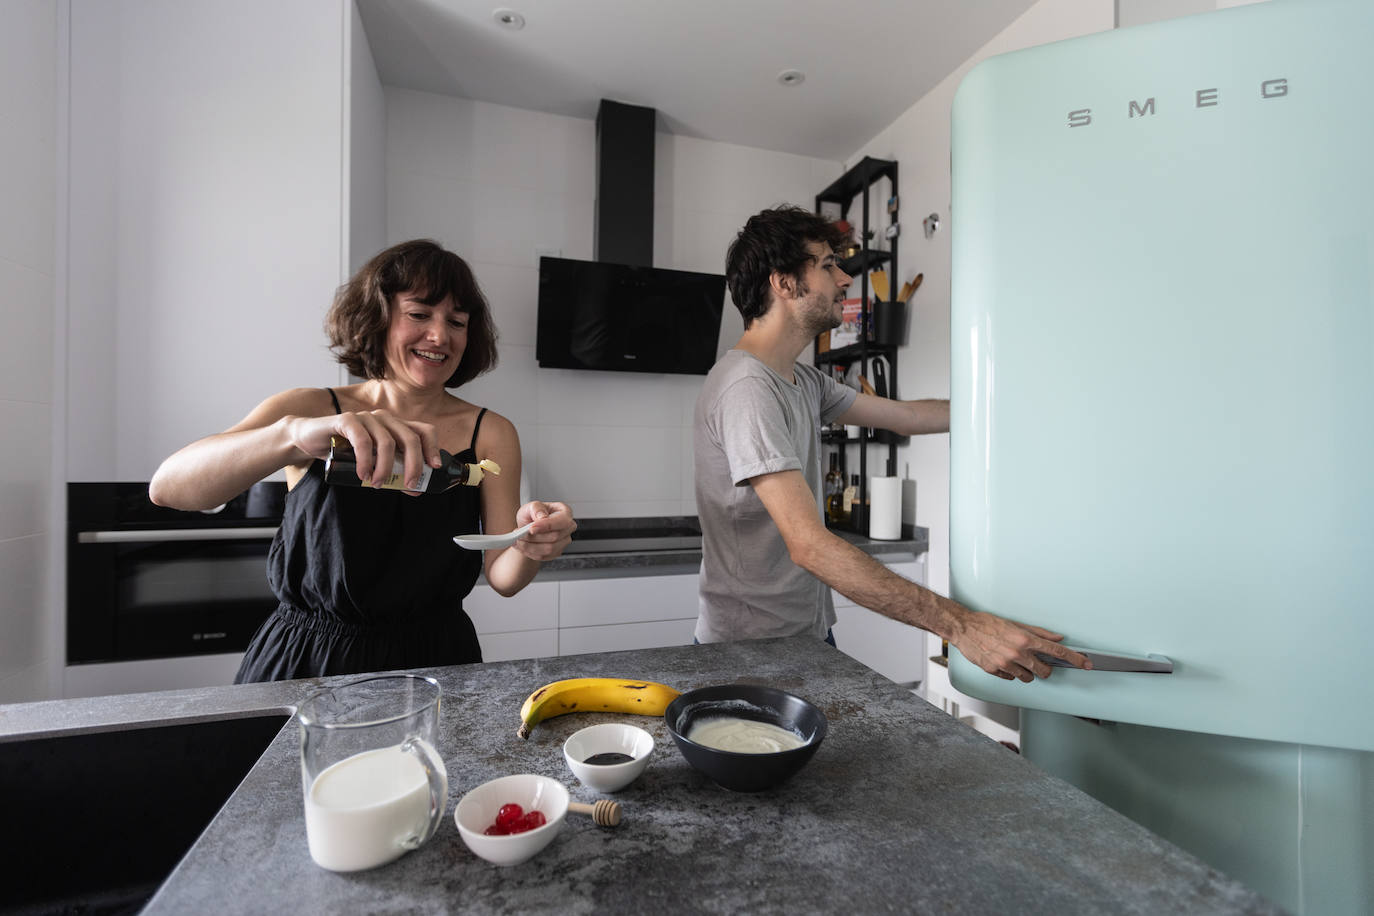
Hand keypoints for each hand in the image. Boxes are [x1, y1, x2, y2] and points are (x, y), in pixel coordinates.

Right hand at [286, 410, 439, 489]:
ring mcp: (366, 418)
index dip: (433, 447)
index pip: (423, 430)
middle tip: (410, 485)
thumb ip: (392, 471)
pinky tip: (363, 474)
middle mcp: (384, 419)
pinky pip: (362, 440)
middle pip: (409, 438)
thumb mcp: (374, 462)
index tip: (434, 468)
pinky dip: (366, 460)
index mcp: (395, 427)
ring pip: (387, 441)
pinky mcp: (346, 420)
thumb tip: (415, 489)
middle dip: (414, 464)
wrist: (310, 439)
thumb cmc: (345, 452)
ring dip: (386, 467)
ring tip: (379, 484)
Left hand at [512, 501, 576, 560]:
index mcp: (565, 512)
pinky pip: (543, 556)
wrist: (527, 528)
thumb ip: (536, 508)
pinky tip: (522, 546)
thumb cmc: (532, 515)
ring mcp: (563, 541)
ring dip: (530, 546)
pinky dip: (530, 552)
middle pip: (555, 537)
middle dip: (534, 537)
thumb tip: (542, 517)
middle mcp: (567, 528)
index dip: (547, 526)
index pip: (561, 521)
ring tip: (518, 540)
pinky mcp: (556, 552)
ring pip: (548, 549)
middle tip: (519, 534)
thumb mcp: (531, 506)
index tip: (531, 528)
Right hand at [950, 610, 1091, 681]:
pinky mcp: (994, 671)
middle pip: (1044, 671)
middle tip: (1037, 662)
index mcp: (1025, 639)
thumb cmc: (987, 623)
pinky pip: (1011, 678)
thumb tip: (1057, 637)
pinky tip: (1003, 661)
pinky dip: (1010, 672)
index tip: (1086, 664)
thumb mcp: (1016, 624)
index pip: (1057, 651)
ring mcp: (1005, 664)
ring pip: (1028, 677)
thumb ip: (1039, 633)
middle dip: (1045, 668)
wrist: (964, 628)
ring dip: (1026, 671)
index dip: (1074, 659)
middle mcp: (1017, 653)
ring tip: (1015, 659)